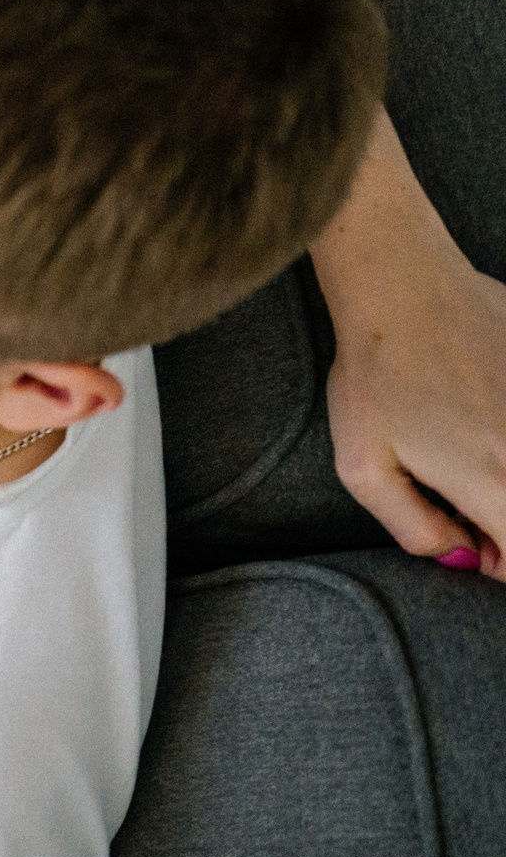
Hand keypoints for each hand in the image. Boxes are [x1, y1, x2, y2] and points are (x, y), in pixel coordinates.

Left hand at [327, 253, 505, 579]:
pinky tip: (493, 420)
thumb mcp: (363, 467)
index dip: (502, 565)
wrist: (406, 290)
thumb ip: (414, 528)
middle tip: (474, 502)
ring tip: (478, 455)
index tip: (473, 540)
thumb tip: (462, 555)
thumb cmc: (375, 377)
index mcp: (497, 482)